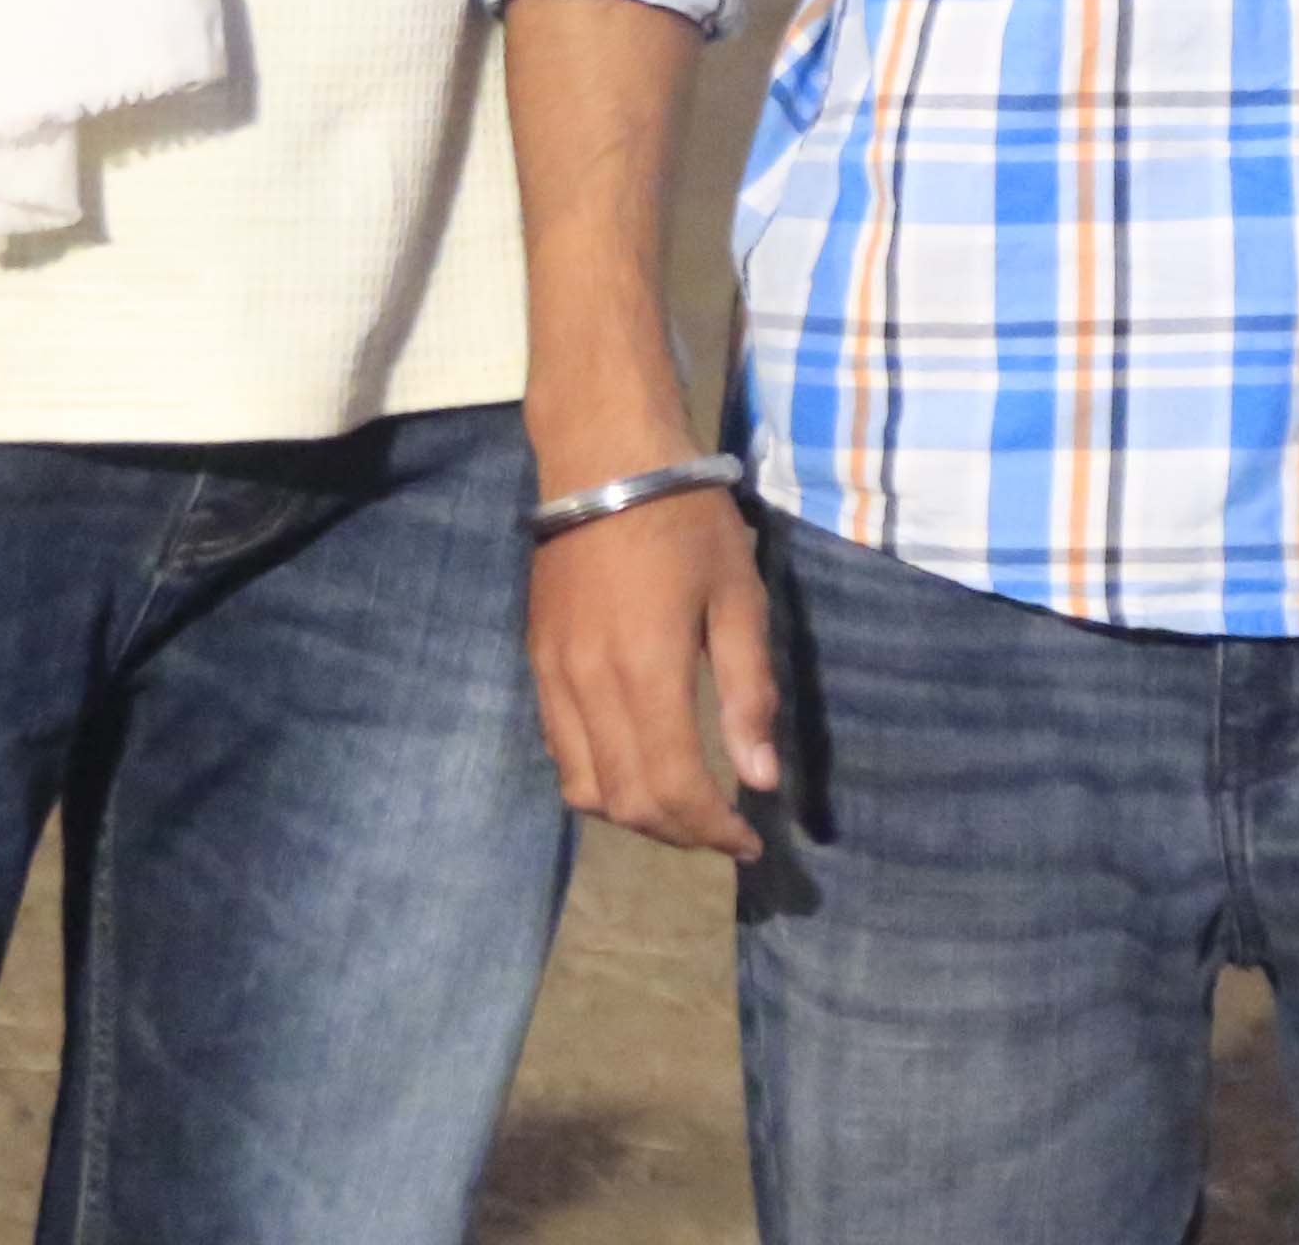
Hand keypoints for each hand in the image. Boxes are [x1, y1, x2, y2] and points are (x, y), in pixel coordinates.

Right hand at [527, 485, 781, 858]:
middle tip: (722, 830)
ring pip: (583, 788)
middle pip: (626, 801)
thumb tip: (760, 779)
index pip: (674, 787)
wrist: (603, 459)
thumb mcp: (738, 596)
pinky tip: (637, 764)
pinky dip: (598, 779)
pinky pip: (560, 751)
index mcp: (646, 671)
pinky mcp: (537, 663)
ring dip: (635, 814)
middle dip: (678, 832)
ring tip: (683, 808)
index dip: (712, 830)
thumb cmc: (686, 520)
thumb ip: (749, 690)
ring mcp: (554, 677)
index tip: (749, 840)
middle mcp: (589, 687)